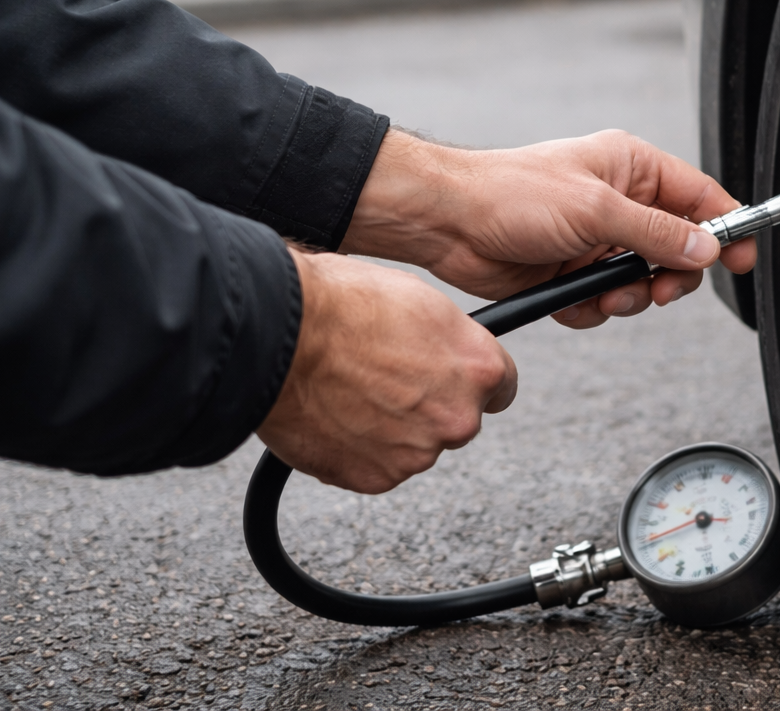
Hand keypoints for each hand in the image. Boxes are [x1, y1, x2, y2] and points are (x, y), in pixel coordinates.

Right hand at [256, 250, 515, 493]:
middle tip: (384, 380)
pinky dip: (358, 449)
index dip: (471, 382)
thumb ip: (447, 340)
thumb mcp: (419, 301)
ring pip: (414, 444)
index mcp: (479, 368)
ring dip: (390, 428)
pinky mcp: (376, 477)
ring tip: (349, 391)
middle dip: (428, 406)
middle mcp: (458, 416)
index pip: (501, 388)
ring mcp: (417, 452)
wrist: (278, 336)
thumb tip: (446, 349)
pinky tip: (334, 416)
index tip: (452, 380)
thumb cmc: (342, 305)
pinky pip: (375, 467)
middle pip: (456, 419)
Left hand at [338, 129, 756, 327]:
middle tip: (654, 288)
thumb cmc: (510, 192)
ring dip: (628, 297)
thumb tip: (706, 248)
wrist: (449, 224)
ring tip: (602, 294)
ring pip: (643, 282)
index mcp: (632, 169)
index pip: (700, 197)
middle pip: (679, 249)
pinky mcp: (573, 272)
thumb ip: (657, 232)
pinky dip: (593, 309)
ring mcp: (596, 239)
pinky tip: (570, 299)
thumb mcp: (595, 209)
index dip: (726, 229)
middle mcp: (619, 202)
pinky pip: (605, 302)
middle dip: (668, 276)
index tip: (742, 260)